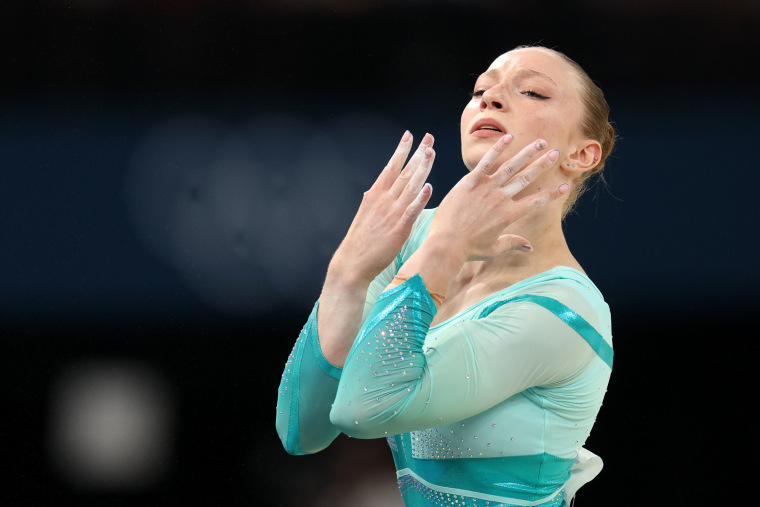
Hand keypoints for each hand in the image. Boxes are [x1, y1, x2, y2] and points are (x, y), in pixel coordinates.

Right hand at [328, 131, 434, 284]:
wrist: (353, 262)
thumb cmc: (361, 241)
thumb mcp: (366, 214)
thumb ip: (375, 201)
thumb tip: (375, 190)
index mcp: (375, 195)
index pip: (391, 167)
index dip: (401, 151)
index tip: (409, 135)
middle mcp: (383, 200)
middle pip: (404, 172)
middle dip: (417, 154)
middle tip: (428, 138)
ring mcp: (391, 213)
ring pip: (410, 187)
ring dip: (422, 169)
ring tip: (431, 153)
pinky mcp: (398, 229)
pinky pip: (411, 211)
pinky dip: (420, 199)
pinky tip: (429, 187)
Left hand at [429, 135, 567, 261]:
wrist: (446, 243)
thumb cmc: (469, 249)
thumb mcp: (493, 249)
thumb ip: (512, 243)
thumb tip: (530, 247)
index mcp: (508, 215)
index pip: (535, 202)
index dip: (551, 194)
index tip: (565, 185)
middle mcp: (500, 199)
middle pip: (526, 178)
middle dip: (543, 165)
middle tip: (557, 153)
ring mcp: (486, 189)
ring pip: (511, 167)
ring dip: (528, 153)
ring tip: (541, 142)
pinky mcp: (470, 182)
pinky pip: (486, 163)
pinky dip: (498, 149)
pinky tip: (510, 138)